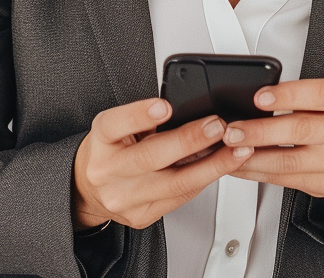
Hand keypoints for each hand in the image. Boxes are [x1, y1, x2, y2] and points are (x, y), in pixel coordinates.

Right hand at [72, 98, 253, 229]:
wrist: (87, 189)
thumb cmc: (110, 149)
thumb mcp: (117, 125)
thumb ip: (144, 117)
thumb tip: (189, 109)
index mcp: (102, 140)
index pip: (116, 124)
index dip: (141, 114)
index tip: (165, 106)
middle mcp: (109, 172)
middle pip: (151, 157)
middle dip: (190, 141)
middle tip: (217, 127)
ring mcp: (125, 199)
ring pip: (174, 184)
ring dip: (211, 166)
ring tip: (236, 150)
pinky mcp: (142, 216)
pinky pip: (179, 198)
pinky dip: (204, 180)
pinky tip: (222, 168)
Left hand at [224, 77, 323, 203]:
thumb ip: (304, 93)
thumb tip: (259, 98)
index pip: (318, 95)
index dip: (287, 96)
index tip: (259, 98)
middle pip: (300, 130)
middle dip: (261, 131)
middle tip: (233, 130)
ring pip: (289, 161)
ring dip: (254, 157)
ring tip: (230, 150)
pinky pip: (286, 180)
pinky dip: (259, 172)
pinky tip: (242, 165)